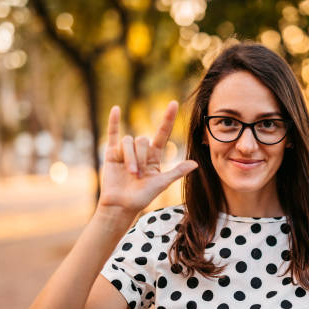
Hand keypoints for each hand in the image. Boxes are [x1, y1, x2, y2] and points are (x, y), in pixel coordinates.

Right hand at [96, 101, 197, 216]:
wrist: (121, 205)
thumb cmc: (142, 197)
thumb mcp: (162, 184)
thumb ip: (176, 172)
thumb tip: (195, 164)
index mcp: (154, 156)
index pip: (163, 133)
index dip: (168, 119)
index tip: (174, 103)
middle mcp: (141, 151)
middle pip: (142, 140)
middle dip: (140, 157)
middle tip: (138, 175)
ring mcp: (126, 151)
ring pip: (129, 141)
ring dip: (130, 157)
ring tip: (130, 174)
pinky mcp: (112, 153)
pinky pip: (113, 134)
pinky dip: (114, 121)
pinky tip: (116, 109)